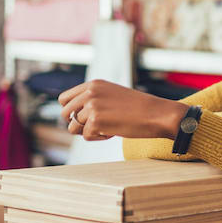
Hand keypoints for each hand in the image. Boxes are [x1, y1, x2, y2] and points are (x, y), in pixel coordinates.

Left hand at [58, 80, 186, 141]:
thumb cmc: (139, 108)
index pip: (64, 99)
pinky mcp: (95, 121)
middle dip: (77, 124)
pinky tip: (114, 132)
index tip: (84, 118)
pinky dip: (99, 138)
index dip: (71, 112)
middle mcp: (90, 92)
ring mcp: (91, 106)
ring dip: (89, 132)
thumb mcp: (113, 96)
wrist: (158, 114)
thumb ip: (93, 100)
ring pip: (73, 127)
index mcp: (93, 84)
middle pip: (65, 114)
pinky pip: (87, 136)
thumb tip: (72, 117)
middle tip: (95, 127)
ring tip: (108, 128)